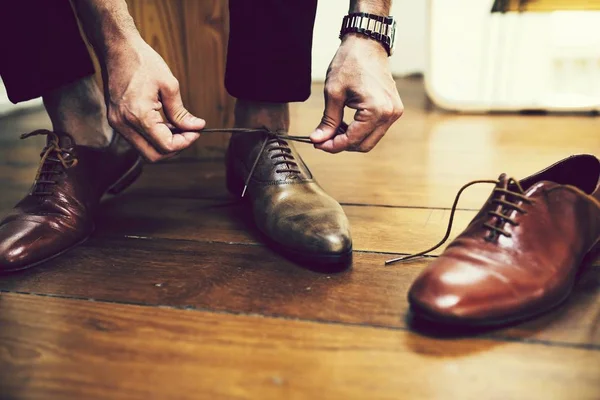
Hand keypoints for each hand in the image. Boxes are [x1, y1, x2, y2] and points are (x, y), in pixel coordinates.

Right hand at [104, 37, 204, 161]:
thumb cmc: (143, 62)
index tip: (196, 131)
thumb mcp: (169, 85)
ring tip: (178, 127)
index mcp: (138, 115)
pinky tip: (164, 124)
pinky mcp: (116, 120)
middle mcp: (124, 124)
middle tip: (189, 133)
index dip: (185, 142)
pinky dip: (153, 137)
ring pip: (144, 150)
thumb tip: (196, 127)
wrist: (118, 49)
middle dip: (175, 148)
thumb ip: (181, 112)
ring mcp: (117, 124)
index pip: (166, 145)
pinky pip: (137, 139)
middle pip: (153, 155)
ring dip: (164, 143)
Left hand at [310, 35, 402, 152]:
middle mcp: (390, 114)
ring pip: (370, 139)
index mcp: (376, 110)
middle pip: (364, 145)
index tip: (317, 144)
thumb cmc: (350, 63)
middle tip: (322, 139)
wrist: (367, 44)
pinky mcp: (393, 109)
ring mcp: (394, 112)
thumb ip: (328, 120)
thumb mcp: (333, 93)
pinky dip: (360, 131)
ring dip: (351, 139)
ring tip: (332, 130)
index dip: (333, 145)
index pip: (352, 140)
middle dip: (342, 145)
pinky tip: (345, 124)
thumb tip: (318, 140)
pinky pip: (376, 129)